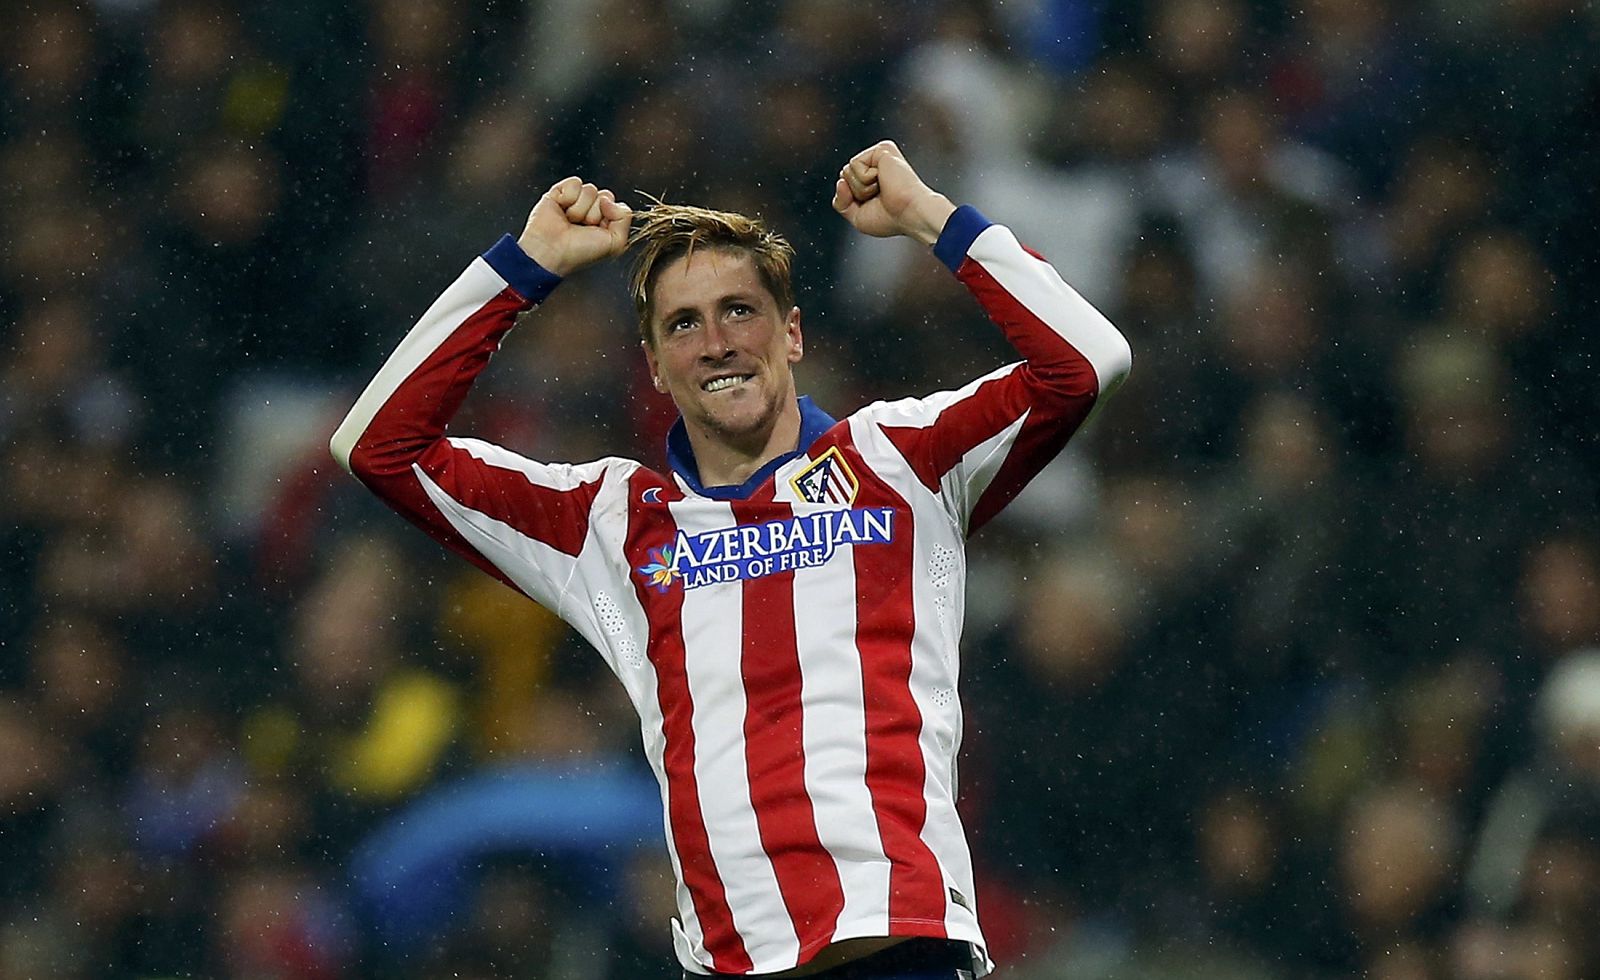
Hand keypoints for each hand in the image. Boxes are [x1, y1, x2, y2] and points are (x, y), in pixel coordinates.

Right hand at [517, 177, 632, 276]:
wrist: (552, 251)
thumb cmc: (580, 252)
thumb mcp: (615, 243)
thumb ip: (624, 218)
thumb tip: (608, 199)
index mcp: (605, 222)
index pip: (617, 205)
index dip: (610, 215)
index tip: (598, 230)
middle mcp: (590, 210)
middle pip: (606, 195)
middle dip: (596, 212)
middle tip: (583, 227)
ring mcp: (575, 200)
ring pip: (590, 189)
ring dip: (581, 208)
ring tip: (570, 221)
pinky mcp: (559, 192)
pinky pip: (575, 182)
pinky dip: (569, 197)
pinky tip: (561, 209)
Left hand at [831, 140, 955, 244]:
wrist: (910, 214)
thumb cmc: (892, 219)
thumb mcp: (857, 217)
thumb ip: (841, 202)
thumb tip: (839, 181)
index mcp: (873, 179)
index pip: (845, 185)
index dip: (853, 201)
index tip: (877, 205)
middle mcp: (876, 164)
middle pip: (843, 177)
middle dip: (856, 194)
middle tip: (880, 198)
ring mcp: (879, 155)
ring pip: (847, 171)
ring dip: (861, 188)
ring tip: (883, 189)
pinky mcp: (881, 149)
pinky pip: (854, 164)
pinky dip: (865, 179)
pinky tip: (884, 181)